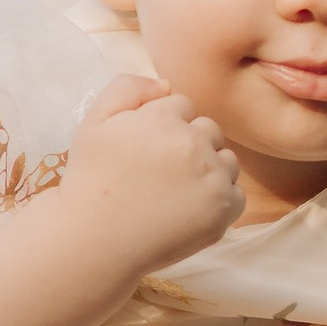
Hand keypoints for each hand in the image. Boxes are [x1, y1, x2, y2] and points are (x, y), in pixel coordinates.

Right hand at [58, 74, 243, 280]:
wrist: (94, 240)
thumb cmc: (90, 180)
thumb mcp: (95, 121)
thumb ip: (127, 88)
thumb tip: (166, 85)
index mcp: (164, 118)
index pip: (183, 105)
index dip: (164, 126)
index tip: (148, 150)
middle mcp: (194, 144)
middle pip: (209, 130)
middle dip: (190, 145)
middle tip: (161, 174)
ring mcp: (213, 178)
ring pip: (226, 160)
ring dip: (209, 170)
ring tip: (176, 193)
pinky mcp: (224, 210)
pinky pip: (236, 194)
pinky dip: (219, 201)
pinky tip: (189, 210)